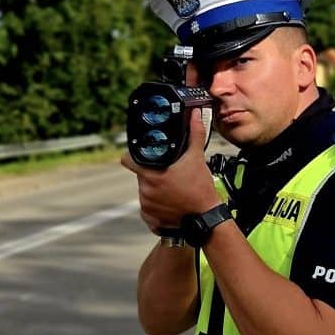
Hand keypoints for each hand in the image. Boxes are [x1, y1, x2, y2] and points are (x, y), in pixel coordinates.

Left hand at [120, 110, 219, 233]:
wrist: (206, 218)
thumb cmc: (201, 189)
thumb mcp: (197, 158)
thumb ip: (194, 134)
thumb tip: (195, 115)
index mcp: (151, 174)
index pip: (128, 160)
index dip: (131, 155)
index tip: (140, 154)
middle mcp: (145, 191)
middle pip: (140, 175)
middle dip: (150, 171)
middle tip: (167, 171)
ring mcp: (147, 206)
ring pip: (144, 191)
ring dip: (154, 188)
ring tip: (172, 187)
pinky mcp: (151, 218)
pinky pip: (148, 208)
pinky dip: (157, 204)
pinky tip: (170, 201)